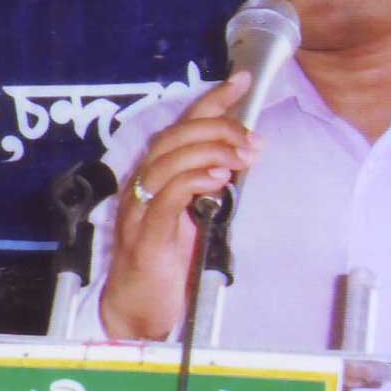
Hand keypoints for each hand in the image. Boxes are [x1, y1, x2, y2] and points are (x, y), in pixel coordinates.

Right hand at [101, 71, 260, 340]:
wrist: (136, 309)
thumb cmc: (163, 266)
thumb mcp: (190, 219)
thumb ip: (205, 189)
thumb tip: (237, 161)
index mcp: (152, 179)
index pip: (180, 128)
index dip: (209, 100)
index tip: (240, 80)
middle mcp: (140, 187)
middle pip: (174, 138)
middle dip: (218, 129)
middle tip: (253, 141)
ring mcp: (139, 210)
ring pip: (169, 161)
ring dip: (212, 152)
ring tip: (243, 159)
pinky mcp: (146, 236)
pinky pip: (167, 197)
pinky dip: (193, 181)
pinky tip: (218, 181)